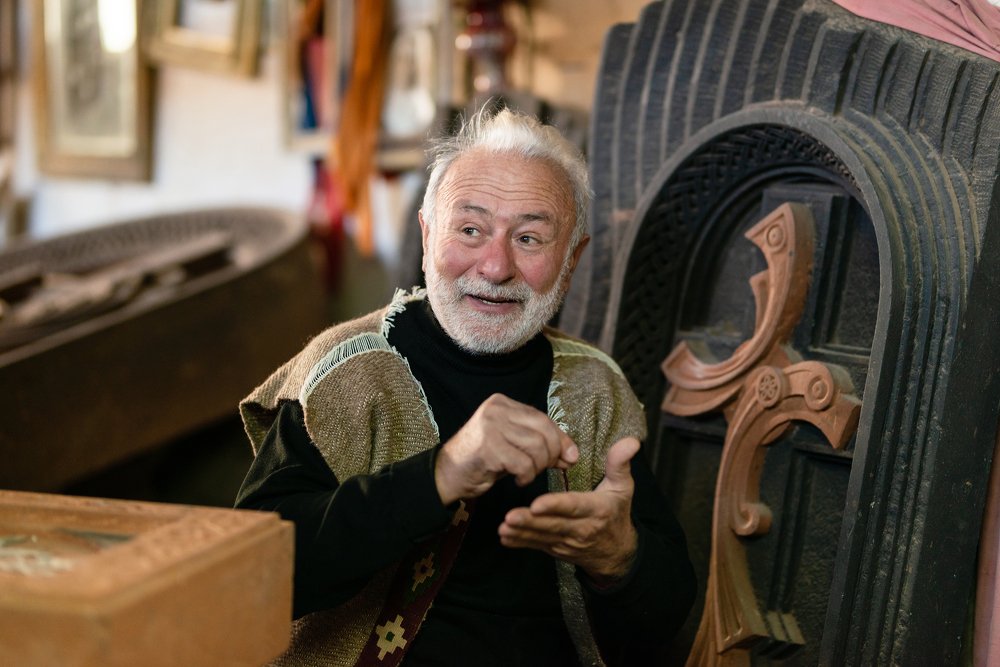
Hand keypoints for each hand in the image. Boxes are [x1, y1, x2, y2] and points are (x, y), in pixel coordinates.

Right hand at [434, 393, 578, 504]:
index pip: (542, 418)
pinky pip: (524, 464)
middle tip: (544, 469)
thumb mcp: (514, 447)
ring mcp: (491, 427)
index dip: (560, 440)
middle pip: (544, 431)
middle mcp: (496, 410)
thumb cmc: (482, 461)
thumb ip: (541, 445)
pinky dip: (526, 477)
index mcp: (503, 403)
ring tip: (526, 474)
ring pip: (537, 447)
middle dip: (551, 455)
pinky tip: (517, 480)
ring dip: (537, 468)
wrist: (446, 475)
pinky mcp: (489, 448)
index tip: (569, 457)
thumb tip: (572, 454)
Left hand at [498, 437, 640, 583]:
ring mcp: (567, 541)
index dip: (555, 506)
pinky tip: (505, 538)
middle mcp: (581, 528)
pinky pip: (537, 546)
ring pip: (542, 537)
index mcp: (596, 510)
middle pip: (553, 525)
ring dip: (522, 533)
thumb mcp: (623, 487)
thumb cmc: (616, 512)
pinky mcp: (556, 549)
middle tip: (509, 517)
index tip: (537, 504)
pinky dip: (521, 543)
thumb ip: (620, 463)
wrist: (617, 553)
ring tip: (503, 528)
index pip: (574, 506)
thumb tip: (630, 441)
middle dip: (530, 522)